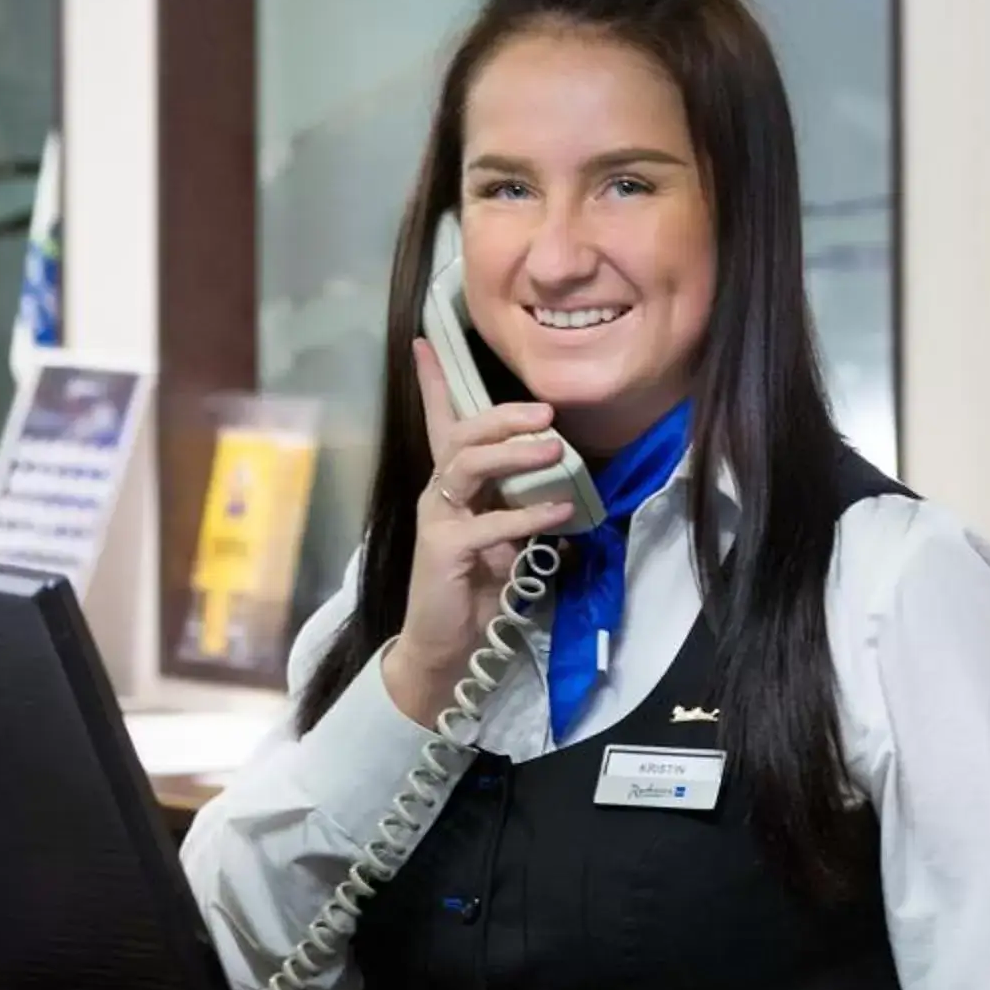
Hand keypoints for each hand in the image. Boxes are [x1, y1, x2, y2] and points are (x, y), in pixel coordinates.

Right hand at [381, 340, 573, 728]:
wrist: (446, 648)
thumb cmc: (474, 590)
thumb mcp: (503, 539)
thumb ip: (519, 506)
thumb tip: (563, 483)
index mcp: (451, 486)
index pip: (439, 422)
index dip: (433, 382)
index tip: (426, 342)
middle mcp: (439, 493)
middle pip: (461, 433)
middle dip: (502, 415)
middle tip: (545, 412)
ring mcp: (439, 518)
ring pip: (467, 464)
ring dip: (512, 452)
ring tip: (553, 447)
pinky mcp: (445, 549)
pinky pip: (488, 523)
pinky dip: (527, 515)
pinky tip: (561, 512)